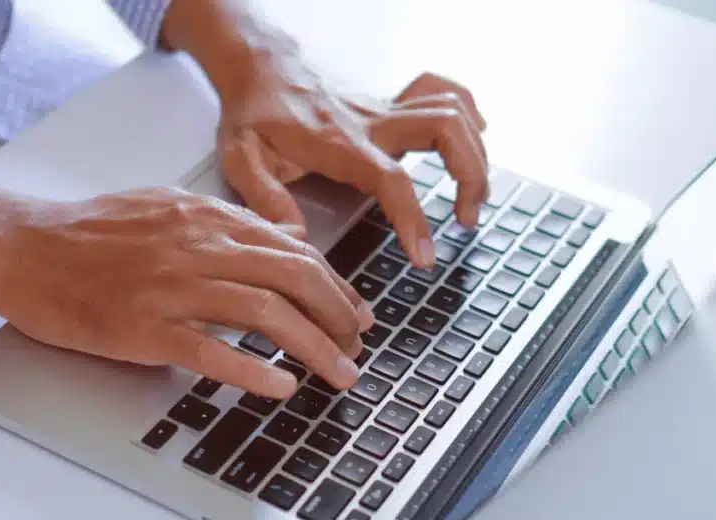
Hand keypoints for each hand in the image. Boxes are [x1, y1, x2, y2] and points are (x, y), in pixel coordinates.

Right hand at [0, 179, 371, 398]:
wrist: (26, 248)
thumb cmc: (93, 232)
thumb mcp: (170, 206)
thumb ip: (229, 223)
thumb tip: (284, 240)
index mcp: (210, 219)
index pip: (295, 252)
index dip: (336, 286)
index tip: (357, 313)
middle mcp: (200, 248)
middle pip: (294, 279)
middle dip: (339, 316)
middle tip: (359, 347)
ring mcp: (175, 288)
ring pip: (266, 313)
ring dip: (314, 347)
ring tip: (341, 373)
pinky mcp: (147, 327)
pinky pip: (213, 350)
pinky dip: (254, 370)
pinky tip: (282, 387)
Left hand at [217, 60, 490, 268]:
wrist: (258, 67)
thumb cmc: (253, 113)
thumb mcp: (240, 158)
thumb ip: (264, 197)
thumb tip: (295, 237)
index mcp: (339, 143)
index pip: (390, 179)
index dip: (413, 218)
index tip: (425, 256)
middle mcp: (371, 122)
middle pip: (443, 130)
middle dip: (469, 175)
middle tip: (465, 219)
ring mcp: (385, 110)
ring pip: (451, 111)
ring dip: (475, 152)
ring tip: (473, 196)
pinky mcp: (392, 104)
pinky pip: (443, 94)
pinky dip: (467, 113)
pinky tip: (475, 140)